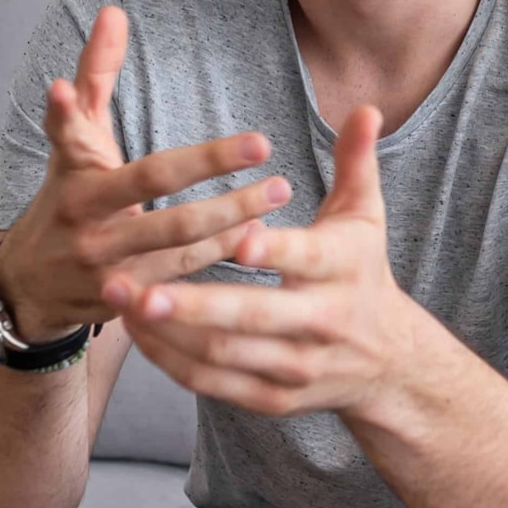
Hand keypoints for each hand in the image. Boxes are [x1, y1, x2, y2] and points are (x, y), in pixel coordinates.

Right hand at [0, 5, 292, 343]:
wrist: (28, 284)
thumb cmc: (64, 194)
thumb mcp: (74, 138)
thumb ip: (94, 75)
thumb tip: (113, 12)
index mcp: (82, 185)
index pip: (148, 172)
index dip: (195, 157)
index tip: (246, 138)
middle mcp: (91, 232)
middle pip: (172, 216)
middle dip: (229, 195)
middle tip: (276, 168)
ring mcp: (107, 273)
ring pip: (182, 252)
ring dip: (234, 225)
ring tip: (277, 195)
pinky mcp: (122, 305)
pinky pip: (180, 281)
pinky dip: (218, 259)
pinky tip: (256, 238)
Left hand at [115, 105, 441, 419]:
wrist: (387, 360)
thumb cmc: (362, 270)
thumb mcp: (366, 215)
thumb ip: (356, 162)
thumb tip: (366, 108)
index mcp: (341, 270)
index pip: (305, 259)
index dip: (274, 252)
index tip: (238, 239)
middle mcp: (321, 323)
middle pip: (252, 317)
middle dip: (190, 305)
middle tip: (135, 287)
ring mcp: (296, 366)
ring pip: (224, 354)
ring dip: (168, 332)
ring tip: (120, 300)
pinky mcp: (275, 398)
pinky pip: (216, 384)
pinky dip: (174, 362)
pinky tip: (138, 332)